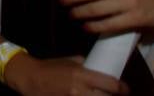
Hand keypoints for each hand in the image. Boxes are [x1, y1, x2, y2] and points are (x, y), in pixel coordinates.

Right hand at [4, 53, 127, 95]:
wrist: (29, 77)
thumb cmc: (50, 67)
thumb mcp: (69, 61)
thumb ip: (86, 66)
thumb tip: (99, 69)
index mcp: (83, 75)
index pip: (112, 85)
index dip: (123, 89)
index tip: (125, 90)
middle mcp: (81, 90)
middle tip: (114, 95)